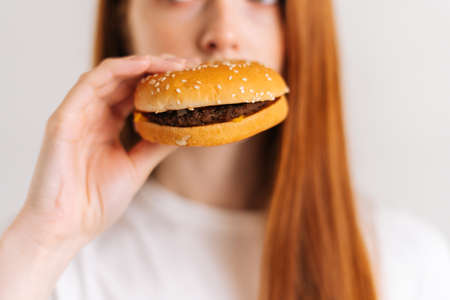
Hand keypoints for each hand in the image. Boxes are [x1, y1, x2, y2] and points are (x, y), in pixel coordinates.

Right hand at [14, 54, 199, 249]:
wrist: (67, 228)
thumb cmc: (96, 202)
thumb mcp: (136, 167)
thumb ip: (156, 145)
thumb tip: (185, 129)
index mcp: (106, 125)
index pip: (134, 93)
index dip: (159, 82)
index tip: (188, 78)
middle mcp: (91, 115)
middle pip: (124, 80)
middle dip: (156, 68)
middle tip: (187, 64)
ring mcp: (77, 114)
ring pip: (109, 75)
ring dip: (142, 64)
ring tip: (172, 62)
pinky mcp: (63, 118)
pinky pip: (90, 84)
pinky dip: (117, 70)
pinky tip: (143, 65)